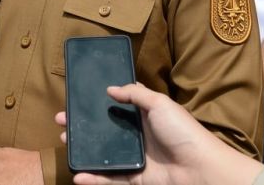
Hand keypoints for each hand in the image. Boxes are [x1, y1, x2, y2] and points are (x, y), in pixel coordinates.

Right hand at [55, 83, 263, 184]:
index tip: (76, 100)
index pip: (115, 107)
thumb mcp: (160, 104)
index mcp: (144, 117)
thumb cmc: (184, 133)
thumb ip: (135, 94)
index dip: (96, 104)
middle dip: (82, 126)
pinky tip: (78, 175)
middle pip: (104, 131)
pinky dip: (94, 179)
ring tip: (64, 143)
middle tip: (62, 121)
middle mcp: (138, 137)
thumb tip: (110, 88)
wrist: (201, 169)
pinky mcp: (135, 180)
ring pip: (103, 154)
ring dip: (83, 150)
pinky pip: (111, 179)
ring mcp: (135, 159)